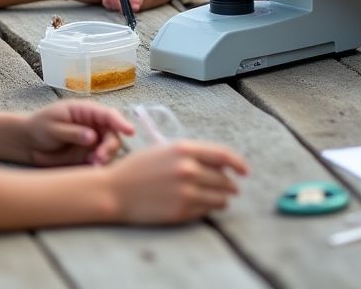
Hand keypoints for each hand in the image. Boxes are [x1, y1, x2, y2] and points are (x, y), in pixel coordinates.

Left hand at [23, 100, 133, 166]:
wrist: (27, 143)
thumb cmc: (39, 126)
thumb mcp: (53, 126)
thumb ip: (72, 132)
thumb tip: (92, 137)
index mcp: (87, 112)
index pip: (108, 115)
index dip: (121, 122)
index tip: (130, 131)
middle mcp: (94, 126)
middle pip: (112, 135)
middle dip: (110, 147)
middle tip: (98, 159)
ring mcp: (93, 142)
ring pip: (109, 151)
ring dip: (104, 159)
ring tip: (92, 166)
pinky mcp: (88, 157)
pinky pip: (99, 163)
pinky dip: (97, 168)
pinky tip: (89, 172)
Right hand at [106, 141, 248, 223]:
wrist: (115, 191)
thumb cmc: (139, 168)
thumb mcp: (166, 150)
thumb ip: (193, 154)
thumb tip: (221, 166)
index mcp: (184, 149)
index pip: (224, 155)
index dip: (238, 163)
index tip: (245, 170)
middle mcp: (188, 170)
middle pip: (224, 178)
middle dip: (230, 184)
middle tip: (232, 187)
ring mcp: (185, 192)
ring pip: (219, 198)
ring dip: (223, 198)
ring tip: (221, 198)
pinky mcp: (180, 212)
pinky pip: (205, 211)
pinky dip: (208, 209)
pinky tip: (202, 206)